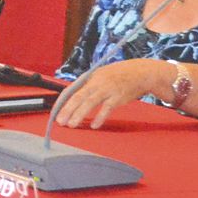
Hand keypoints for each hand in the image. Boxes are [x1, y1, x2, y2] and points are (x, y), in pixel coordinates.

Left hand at [54, 59, 171, 129]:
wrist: (140, 73)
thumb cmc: (119, 75)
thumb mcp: (100, 75)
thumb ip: (89, 86)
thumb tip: (75, 98)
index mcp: (90, 77)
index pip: (72, 90)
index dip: (63, 102)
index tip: (56, 113)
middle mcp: (97, 82)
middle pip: (78, 96)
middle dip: (68, 109)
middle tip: (60, 121)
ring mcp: (107, 89)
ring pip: (90, 102)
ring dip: (79, 114)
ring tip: (72, 124)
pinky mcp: (118, 97)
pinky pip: (107, 108)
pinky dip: (100, 117)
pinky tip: (94, 125)